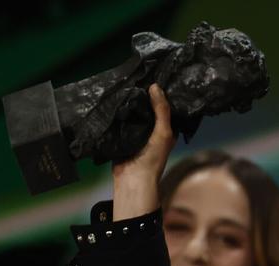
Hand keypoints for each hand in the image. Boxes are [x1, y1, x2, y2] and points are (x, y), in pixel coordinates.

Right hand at [112, 83, 174, 218]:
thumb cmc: (153, 158)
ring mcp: (136, 132)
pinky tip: (113, 97)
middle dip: (141, 95)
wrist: (132, 179)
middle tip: (135, 74)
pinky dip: (117, 112)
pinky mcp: (121, 135)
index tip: (154, 75)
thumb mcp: (164, 132)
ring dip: (128, 102)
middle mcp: (152, 130)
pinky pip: (120, 120)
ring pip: (132, 113)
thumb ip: (161, 110)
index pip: (163, 107)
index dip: (160, 93)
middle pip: (146, 108)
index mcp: (165, 129)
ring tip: (123, 81)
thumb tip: (155, 86)